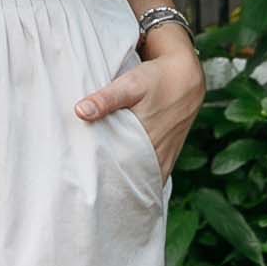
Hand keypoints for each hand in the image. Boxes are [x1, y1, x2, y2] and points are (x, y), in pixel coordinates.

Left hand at [74, 34, 204, 178]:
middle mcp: (157, 157)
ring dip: (125, 180)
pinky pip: (153, 174)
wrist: (187, 78)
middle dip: (111, 185)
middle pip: (130, 180)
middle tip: (89, 187)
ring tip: (103, 185)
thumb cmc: (157, 80)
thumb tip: (79, 111)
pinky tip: (124, 175)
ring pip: (142, 178)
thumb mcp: (130, 85)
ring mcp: (165, 158)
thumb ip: (105, 99)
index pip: (120, 177)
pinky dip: (139, 175)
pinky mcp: (169, 155)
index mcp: (146, 145)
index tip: (85, 187)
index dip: (103, 184)